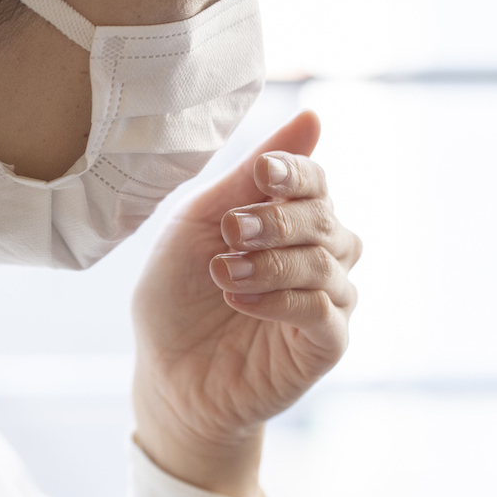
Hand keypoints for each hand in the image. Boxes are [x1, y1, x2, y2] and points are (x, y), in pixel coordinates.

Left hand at [132, 111, 361, 496]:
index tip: (261, 176)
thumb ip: (249, 179)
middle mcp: (319, 256)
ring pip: (328, 262)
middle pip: (326, 218)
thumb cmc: (179, 300)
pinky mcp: (326, 345)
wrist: (168, 378)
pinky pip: (324, 310)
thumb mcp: (197, 227)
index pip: (316, 181)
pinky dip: (283, 300)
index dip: (295, 172)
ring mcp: (328, 301)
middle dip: (278, 219)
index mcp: (289, 221)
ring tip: (225, 273)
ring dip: (275, 261)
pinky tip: (241, 301)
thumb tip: (314, 118)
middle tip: (231, 232)